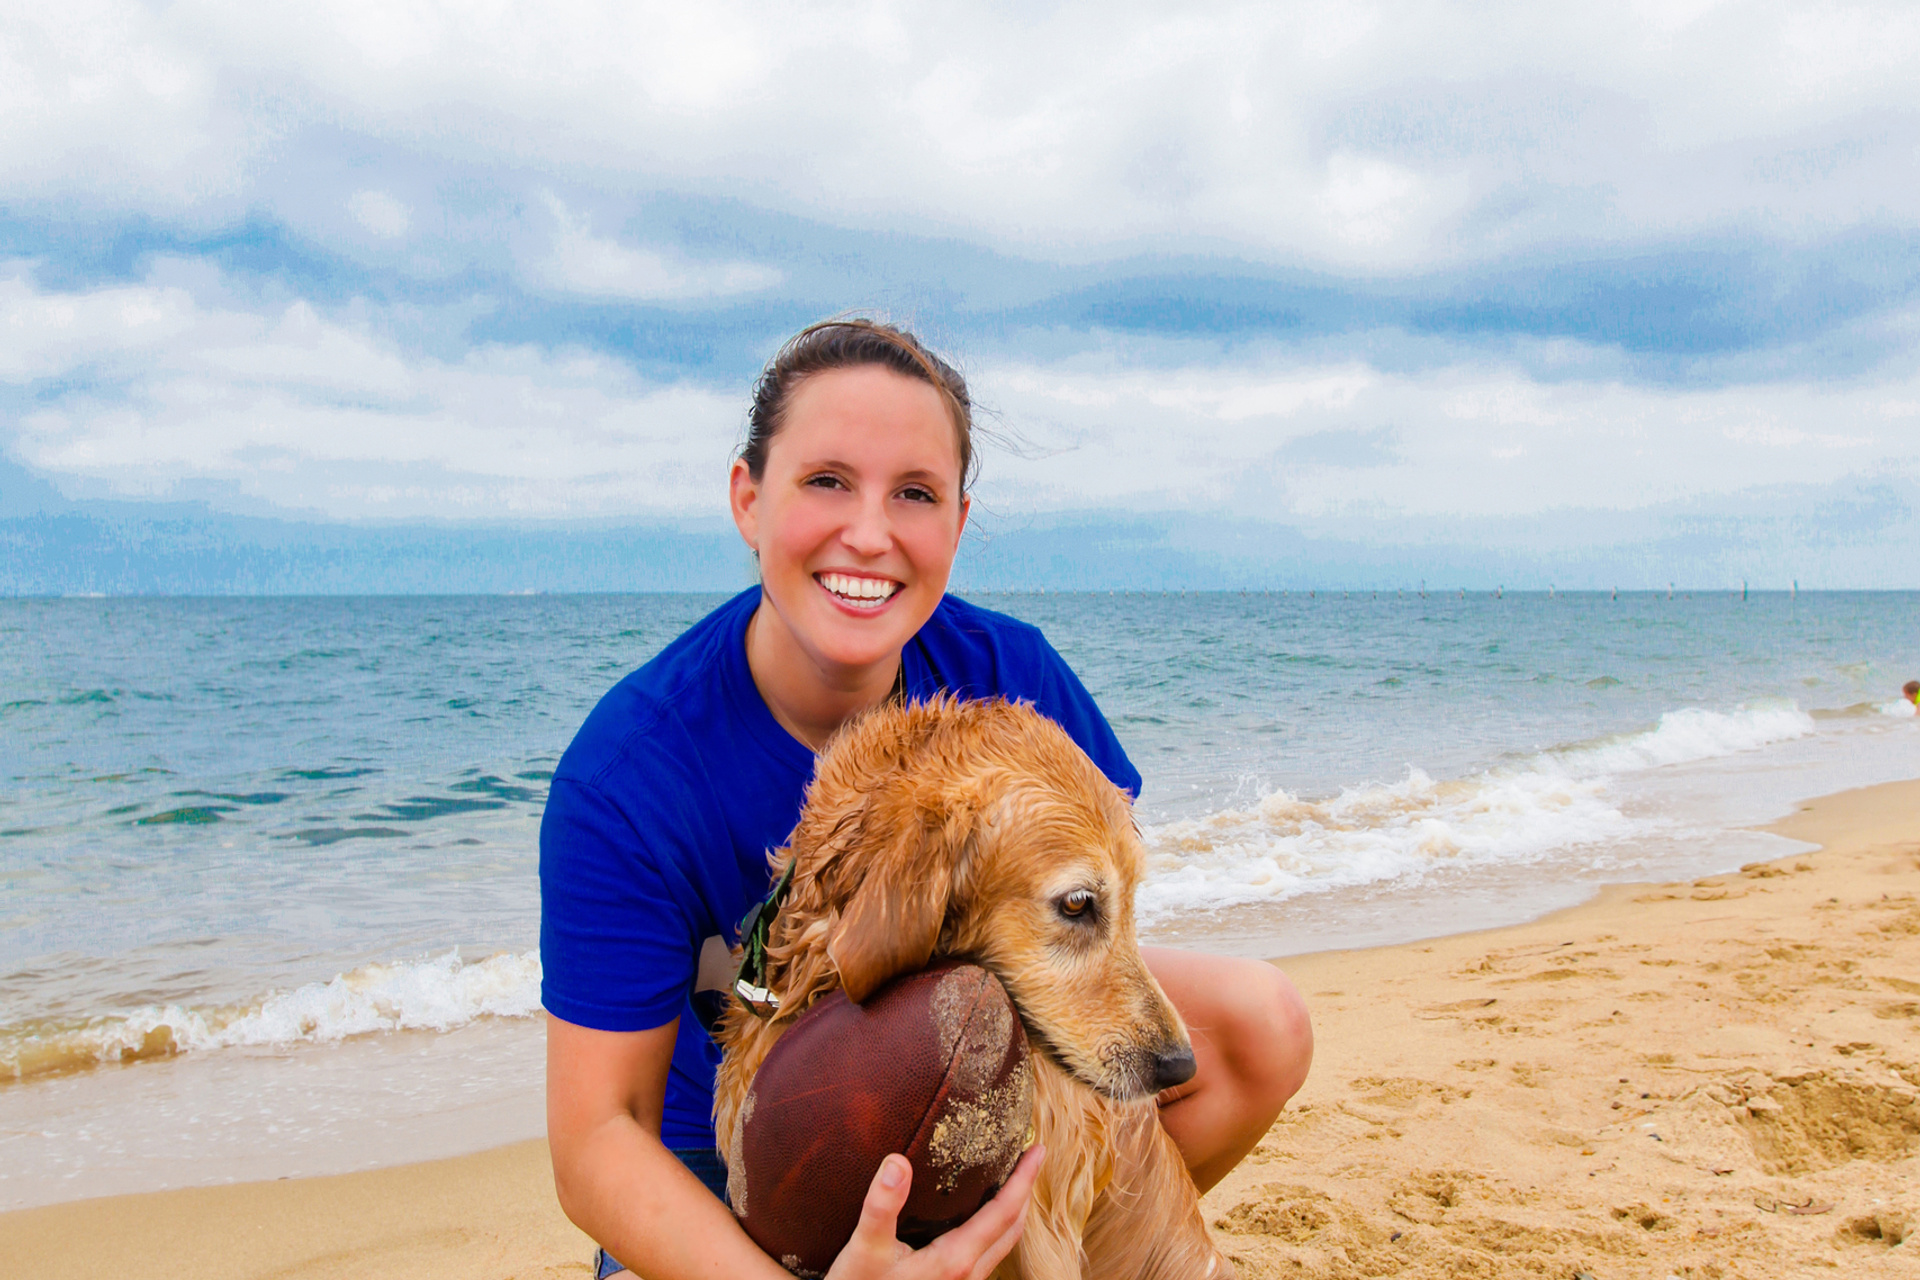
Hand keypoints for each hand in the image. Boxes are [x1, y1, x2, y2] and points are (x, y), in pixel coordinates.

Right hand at [823, 1145, 1042, 1279]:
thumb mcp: (865, 1247)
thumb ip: (881, 1205)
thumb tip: (898, 1162)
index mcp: (955, 1260)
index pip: (1004, 1212)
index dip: (1024, 1179)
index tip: (1037, 1149)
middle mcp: (967, 1275)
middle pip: (1012, 1228)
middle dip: (1025, 1191)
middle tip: (1031, 1157)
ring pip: (1001, 1245)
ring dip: (1012, 1212)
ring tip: (1012, 1182)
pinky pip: (987, 1254)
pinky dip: (996, 1228)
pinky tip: (979, 1217)